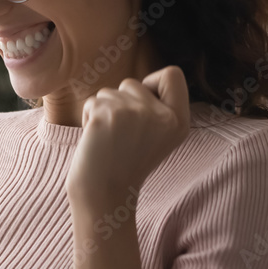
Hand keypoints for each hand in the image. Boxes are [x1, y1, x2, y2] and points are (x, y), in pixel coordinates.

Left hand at [66, 65, 190, 207]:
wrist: (104, 194)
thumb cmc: (125, 163)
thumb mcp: (157, 135)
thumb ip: (157, 108)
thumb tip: (144, 83)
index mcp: (179, 121)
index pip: (173, 74)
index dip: (152, 83)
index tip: (142, 107)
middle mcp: (162, 116)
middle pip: (133, 82)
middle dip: (119, 103)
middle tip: (121, 134)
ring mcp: (136, 113)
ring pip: (110, 91)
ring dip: (103, 111)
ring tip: (109, 138)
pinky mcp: (108, 115)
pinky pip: (92, 102)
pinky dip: (88, 118)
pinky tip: (96, 140)